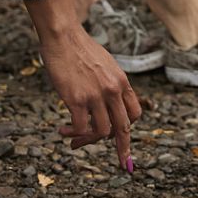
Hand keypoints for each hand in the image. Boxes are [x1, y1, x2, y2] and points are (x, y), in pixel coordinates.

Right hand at [26, 0, 140, 168]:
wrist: (63, 36)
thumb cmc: (79, 49)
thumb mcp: (105, 65)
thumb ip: (109, 84)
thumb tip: (107, 104)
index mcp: (122, 82)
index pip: (135, 113)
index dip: (130, 129)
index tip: (124, 141)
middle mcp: (113, 90)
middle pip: (124, 127)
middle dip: (123, 147)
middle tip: (121, 161)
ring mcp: (96, 96)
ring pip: (102, 132)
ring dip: (88, 140)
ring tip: (73, 139)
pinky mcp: (78, 99)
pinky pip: (82, 128)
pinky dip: (73, 134)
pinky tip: (63, 130)